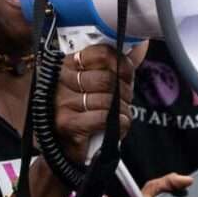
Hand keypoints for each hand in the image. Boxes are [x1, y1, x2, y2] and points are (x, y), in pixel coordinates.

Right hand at [53, 45, 133, 162]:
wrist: (59, 149)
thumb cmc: (77, 114)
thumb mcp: (88, 85)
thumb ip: (110, 66)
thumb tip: (138, 47)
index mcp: (65, 65)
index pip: (101, 54)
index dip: (121, 65)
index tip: (127, 76)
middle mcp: (60, 80)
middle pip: (107, 78)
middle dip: (125, 91)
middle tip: (126, 100)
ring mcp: (61, 102)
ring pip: (109, 100)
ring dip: (124, 110)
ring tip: (123, 115)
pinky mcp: (67, 123)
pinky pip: (105, 118)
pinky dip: (120, 123)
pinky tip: (120, 125)